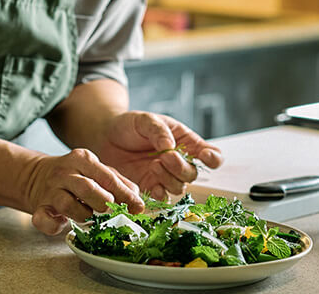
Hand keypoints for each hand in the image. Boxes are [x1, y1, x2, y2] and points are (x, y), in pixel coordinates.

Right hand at [22, 148, 143, 235]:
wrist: (37, 176)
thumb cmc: (76, 176)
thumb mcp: (96, 171)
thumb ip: (118, 183)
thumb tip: (138, 202)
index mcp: (83, 159)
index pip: (107, 177)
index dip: (124, 194)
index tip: (138, 208)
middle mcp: (65, 172)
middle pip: (87, 187)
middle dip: (102, 202)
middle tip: (110, 210)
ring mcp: (51, 190)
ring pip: (67, 204)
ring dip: (83, 215)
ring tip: (90, 218)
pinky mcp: (39, 207)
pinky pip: (43, 219)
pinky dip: (53, 225)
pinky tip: (62, 225)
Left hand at [93, 111, 222, 200]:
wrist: (106, 136)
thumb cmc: (130, 124)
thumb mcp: (145, 120)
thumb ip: (159, 131)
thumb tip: (170, 147)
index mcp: (186, 142)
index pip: (211, 154)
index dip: (213, 159)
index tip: (204, 156)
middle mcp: (179, 161)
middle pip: (193, 174)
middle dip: (181, 168)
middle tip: (164, 157)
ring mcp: (165, 176)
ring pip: (180, 187)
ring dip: (169, 179)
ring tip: (153, 165)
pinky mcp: (150, 187)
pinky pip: (163, 197)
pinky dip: (160, 194)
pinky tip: (153, 185)